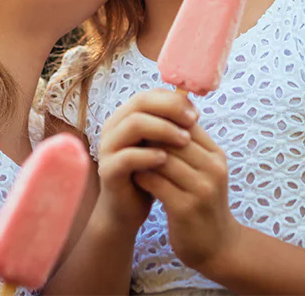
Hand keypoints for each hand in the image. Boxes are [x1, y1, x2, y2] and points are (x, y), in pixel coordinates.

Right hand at [95, 90, 197, 228]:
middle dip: (171, 109)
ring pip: (134, 124)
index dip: (174, 100)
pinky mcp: (108, 170)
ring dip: (163, 129)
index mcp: (126, 117)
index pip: (149, 94)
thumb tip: (194, 109)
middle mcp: (114, 127)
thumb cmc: (149, 173)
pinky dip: (149, 155)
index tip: (196, 113)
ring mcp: (108, 147)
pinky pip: (127, 156)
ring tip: (185, 141)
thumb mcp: (162, 146)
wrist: (127, 209)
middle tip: (193, 121)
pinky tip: (166, 160)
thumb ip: (172, 128)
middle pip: (141, 102)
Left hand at [132, 122, 241, 273]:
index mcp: (217, 156)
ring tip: (129, 156)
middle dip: (150, 137)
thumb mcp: (206, 172)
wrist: (218, 245)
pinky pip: (156, 183)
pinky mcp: (186, 208)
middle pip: (175, 139)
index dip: (163, 122)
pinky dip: (142, 177)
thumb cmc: (204, 204)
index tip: (144, 125)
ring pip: (163, 159)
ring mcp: (201, 189)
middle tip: (130, 138)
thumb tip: (162, 121)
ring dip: (142, 156)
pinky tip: (134, 177)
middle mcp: (213, 169)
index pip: (188, 125)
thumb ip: (190, 149)